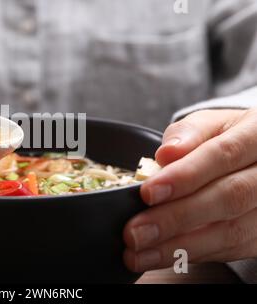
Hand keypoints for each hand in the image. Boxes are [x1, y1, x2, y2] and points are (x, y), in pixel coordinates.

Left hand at [123, 108, 256, 271]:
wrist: (255, 158)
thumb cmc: (226, 138)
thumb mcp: (209, 124)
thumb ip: (187, 134)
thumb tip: (166, 154)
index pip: (222, 155)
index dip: (184, 176)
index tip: (147, 192)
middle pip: (229, 198)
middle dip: (176, 218)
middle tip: (135, 232)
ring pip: (231, 232)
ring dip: (179, 246)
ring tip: (139, 252)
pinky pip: (230, 249)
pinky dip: (192, 254)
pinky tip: (161, 255)